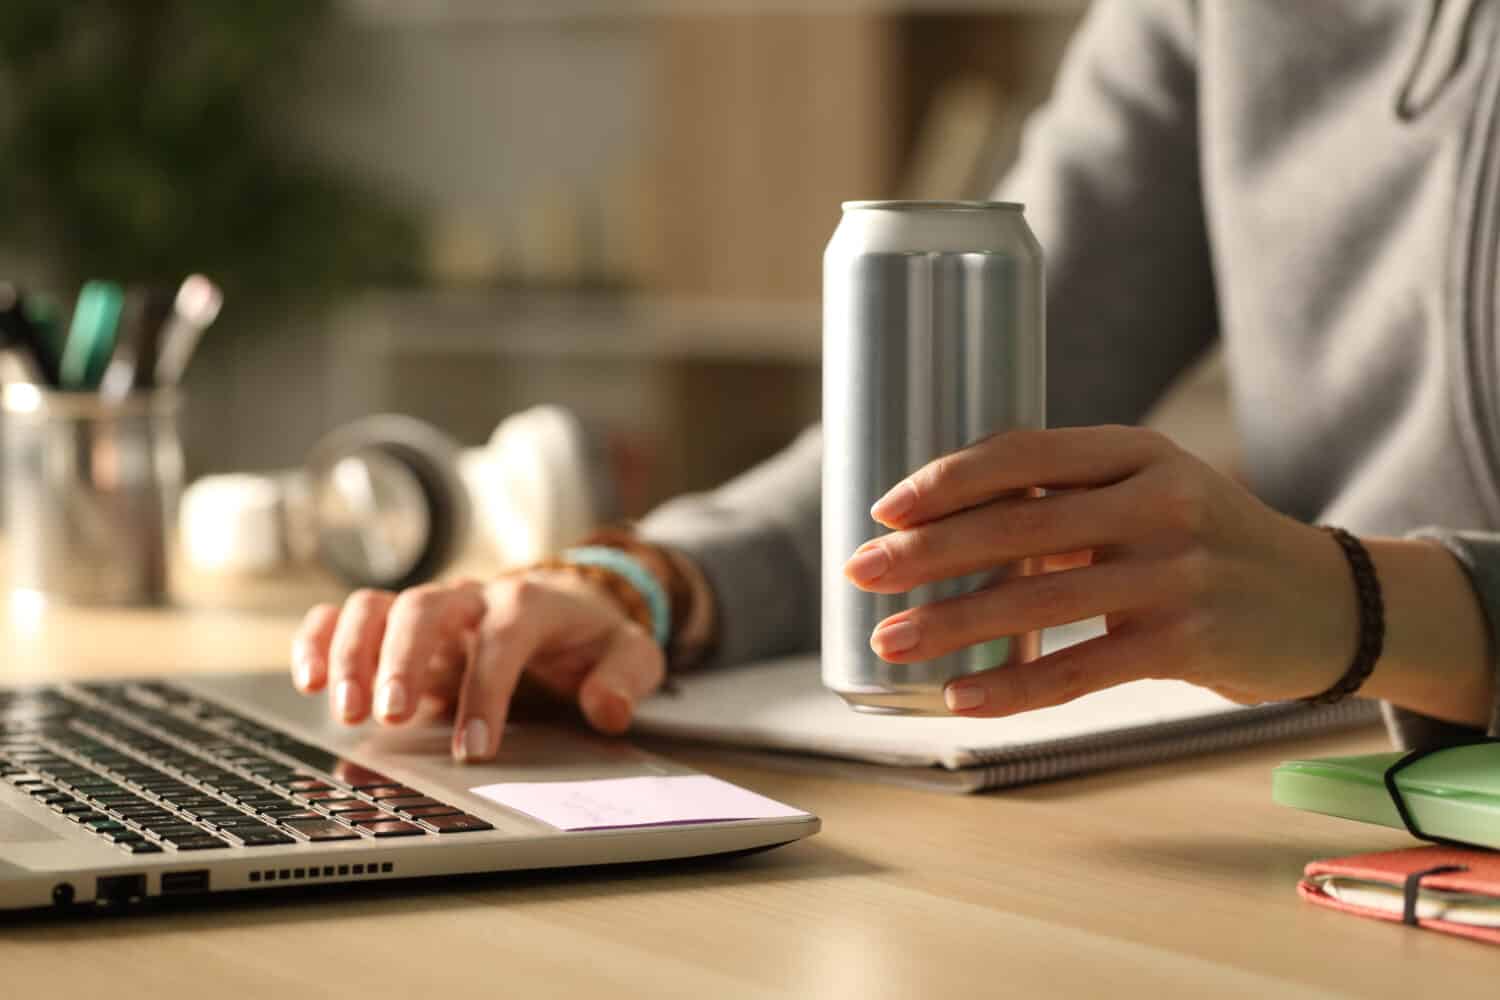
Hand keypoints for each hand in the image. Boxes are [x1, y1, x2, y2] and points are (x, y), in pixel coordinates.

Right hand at [289, 570, 665, 761]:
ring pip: (378, 606)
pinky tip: (307, 680)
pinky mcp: (399, 625)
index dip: (487, 689)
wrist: (571, 605)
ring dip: (352, 652)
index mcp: (531, 602)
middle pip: (426, 607)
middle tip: (390, 717)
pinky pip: (347, 614)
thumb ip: (626, 678)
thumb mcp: (632, 653)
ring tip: (345, 711)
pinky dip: (319, 638)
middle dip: (402, 659)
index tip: (475, 749)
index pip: (504, 635)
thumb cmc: (593, 636)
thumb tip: (606, 709)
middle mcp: (472, 597)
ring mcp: (430, 609)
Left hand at [843, 426, 1358, 715]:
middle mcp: (1158, 500)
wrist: (1327, 602)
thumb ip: (1064, 500)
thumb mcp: (1149, 493)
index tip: (884, 507)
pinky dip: (1014, 686)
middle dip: (927, 550)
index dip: (946, 478)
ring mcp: (1176, 571)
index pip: (1024, 451)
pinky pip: (1082, 668)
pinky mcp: (1189, 641)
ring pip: (1039, 597)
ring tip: (889, 640)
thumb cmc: (1207, 543)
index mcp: (1137, 451)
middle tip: (862, 571)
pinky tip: (960, 697)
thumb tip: (944, 530)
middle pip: (1018, 521)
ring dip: (952, 622)